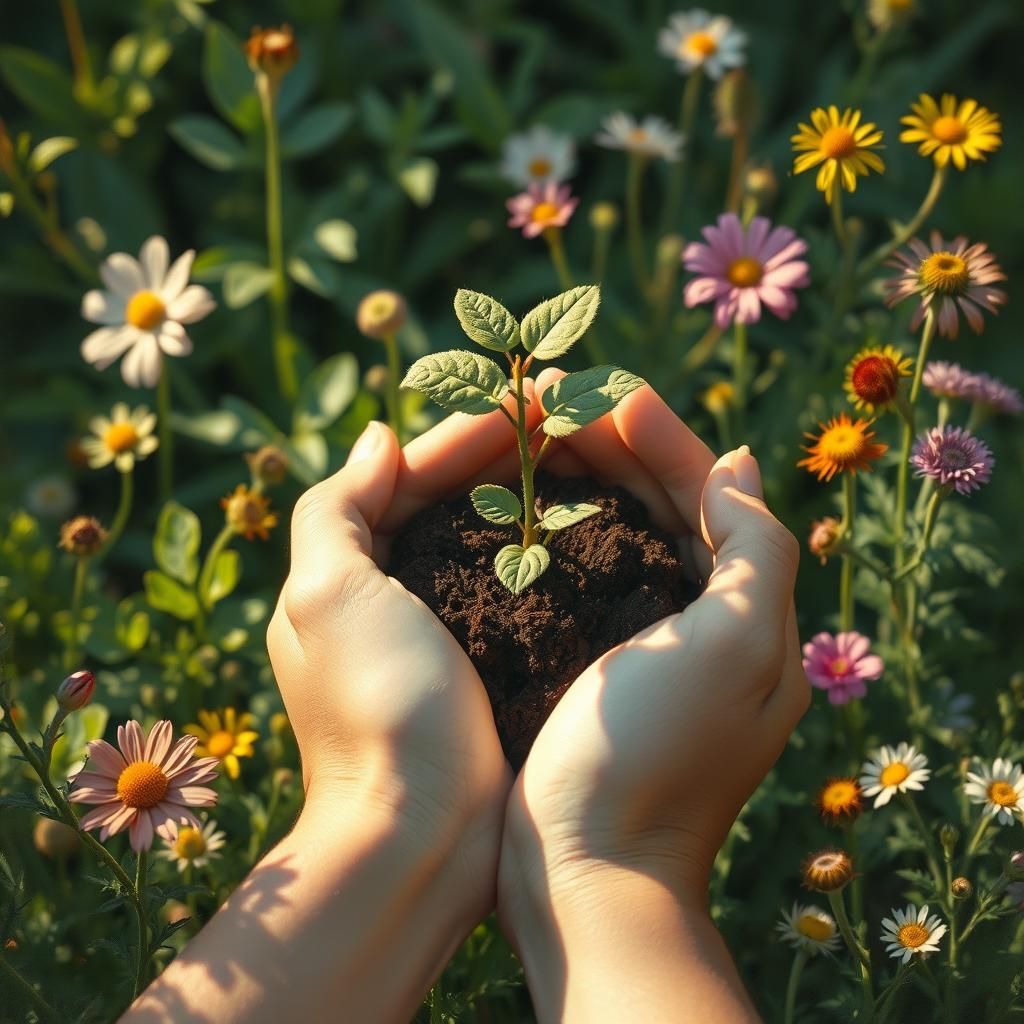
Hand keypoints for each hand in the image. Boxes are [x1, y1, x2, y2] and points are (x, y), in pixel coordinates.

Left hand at [128, 399, 561, 1023]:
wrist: (419, 839)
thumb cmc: (374, 709)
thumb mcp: (327, 595)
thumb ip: (335, 506)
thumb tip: (377, 436)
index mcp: (341, 576)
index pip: (404, 479)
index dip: (464, 436)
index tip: (528, 403)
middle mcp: (385, 602)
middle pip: (446, 506)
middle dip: (501, 460)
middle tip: (568, 419)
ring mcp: (437, 638)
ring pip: (484, 545)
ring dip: (526, 500)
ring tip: (584, 462)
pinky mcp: (485, 671)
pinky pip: (514, 593)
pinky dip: (542, 556)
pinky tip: (586, 534)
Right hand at [498, 373, 807, 1019]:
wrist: (587, 874)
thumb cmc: (657, 758)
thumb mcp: (736, 647)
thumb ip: (758, 547)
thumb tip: (737, 463)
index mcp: (747, 614)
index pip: (712, 496)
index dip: (665, 438)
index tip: (608, 391)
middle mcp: (704, 627)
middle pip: (663, 510)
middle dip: (615, 451)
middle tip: (553, 403)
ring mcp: (645, 650)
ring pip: (619, 539)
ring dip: (582, 485)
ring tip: (532, 441)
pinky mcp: (592, 670)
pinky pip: (581, 580)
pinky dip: (557, 536)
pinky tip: (517, 512)